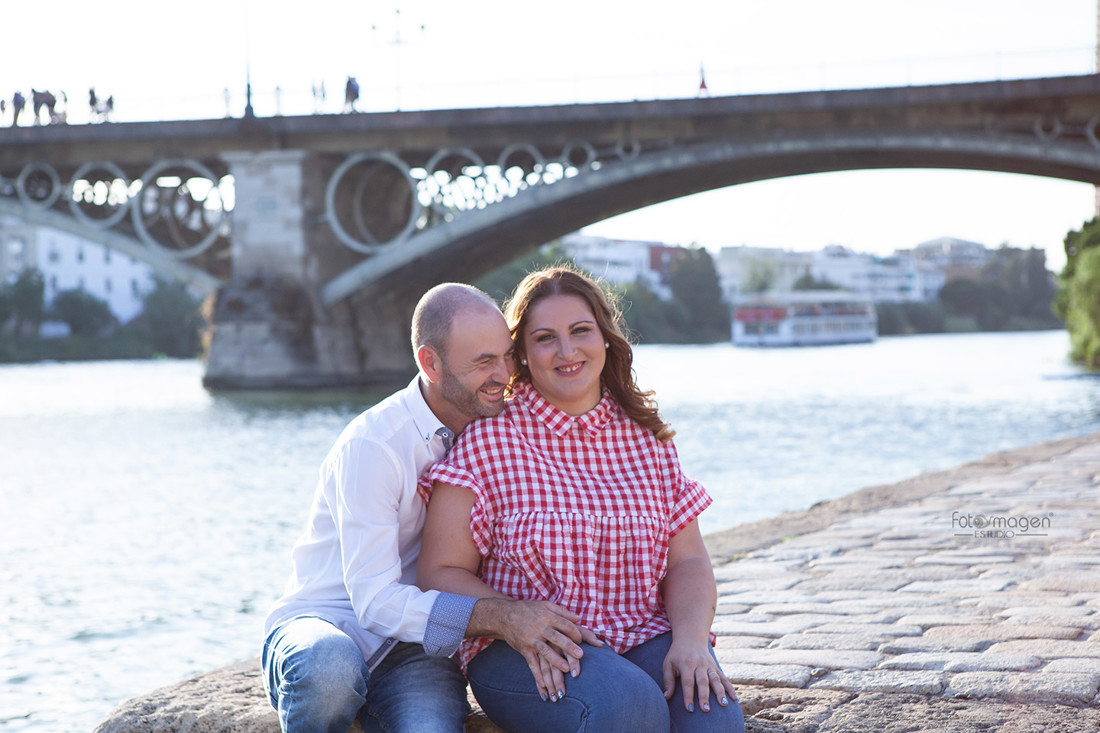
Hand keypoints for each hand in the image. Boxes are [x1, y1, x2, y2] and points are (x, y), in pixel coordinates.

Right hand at [487, 598, 602, 701]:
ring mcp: (531, 639)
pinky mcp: (524, 648)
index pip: (566, 625)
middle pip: (558, 638)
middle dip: (569, 647)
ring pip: (545, 651)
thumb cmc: (528, 609)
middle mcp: (540, 627)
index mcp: (548, 616)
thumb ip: (562, 611)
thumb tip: (578, 619)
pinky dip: (537, 674)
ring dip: (556, 661)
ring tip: (567, 669)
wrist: (504, 615)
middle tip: (580, 655)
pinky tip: (543, 684)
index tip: (581, 641)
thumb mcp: (545, 605)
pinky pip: (531, 663)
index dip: (575, 633)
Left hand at [661, 639, 737, 712]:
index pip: (687, 682)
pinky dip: (730, 688)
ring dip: (720, 692)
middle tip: (706, 710)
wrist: (690, 639)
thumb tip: (666, 697)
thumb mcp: (668, 664)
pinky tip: (734, 698)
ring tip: (723, 704)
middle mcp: (699, 664)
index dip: (688, 696)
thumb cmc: (677, 655)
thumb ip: (668, 680)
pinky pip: (724, 678)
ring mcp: (709, 665)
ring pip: (716, 679)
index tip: (689, 709)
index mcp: (686, 664)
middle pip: (703, 681)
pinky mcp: (716, 667)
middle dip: (704, 696)